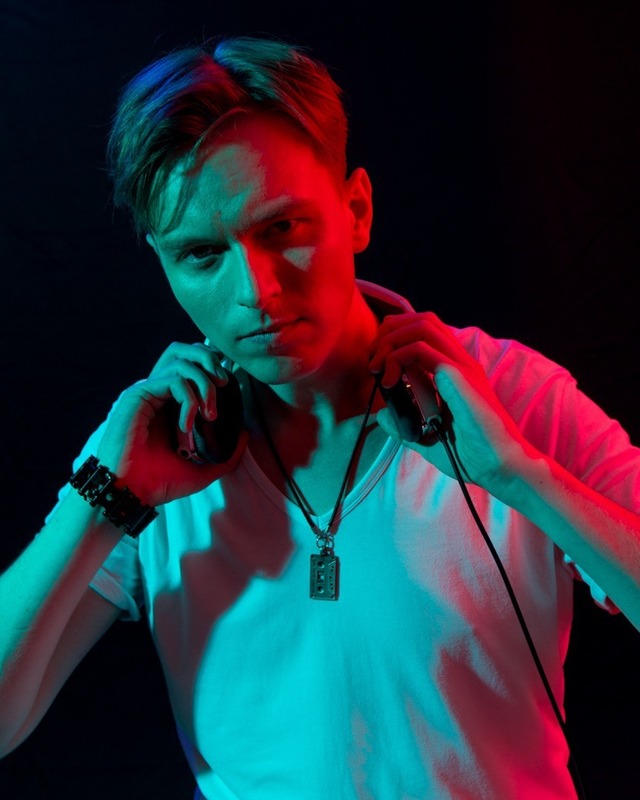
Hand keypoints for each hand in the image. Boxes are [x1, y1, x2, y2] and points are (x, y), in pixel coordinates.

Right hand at [96, 342, 247, 506]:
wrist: (131, 493)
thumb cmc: (160, 482)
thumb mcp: (203, 469)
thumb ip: (226, 455)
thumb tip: (245, 435)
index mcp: (171, 403)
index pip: (192, 365)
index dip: (212, 366)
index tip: (228, 388)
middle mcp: (158, 393)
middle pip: (184, 350)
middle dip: (210, 361)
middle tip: (223, 385)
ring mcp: (147, 392)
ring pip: (181, 362)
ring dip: (204, 383)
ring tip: (209, 413)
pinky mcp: (137, 396)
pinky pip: (172, 380)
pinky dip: (188, 398)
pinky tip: (187, 424)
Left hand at [370, 311, 534, 493]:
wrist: (499, 467)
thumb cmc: (471, 455)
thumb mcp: (428, 437)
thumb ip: (405, 426)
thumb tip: (383, 417)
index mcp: (457, 371)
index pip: (426, 330)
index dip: (397, 335)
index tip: (377, 360)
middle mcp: (461, 362)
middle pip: (423, 319)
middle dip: (390, 331)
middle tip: (373, 358)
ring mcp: (462, 366)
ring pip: (423, 326)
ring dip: (392, 341)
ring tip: (377, 366)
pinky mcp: (458, 376)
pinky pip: (421, 350)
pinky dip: (397, 358)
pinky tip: (389, 381)